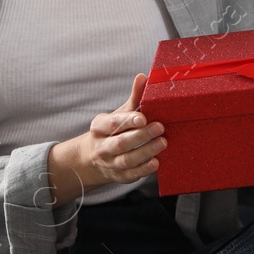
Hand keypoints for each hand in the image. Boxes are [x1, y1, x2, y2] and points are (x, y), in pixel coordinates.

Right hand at [48, 74, 165, 203]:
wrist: (91, 159)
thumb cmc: (111, 131)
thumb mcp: (118, 114)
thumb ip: (133, 98)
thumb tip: (143, 77)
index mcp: (99, 127)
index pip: (113, 123)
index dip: (128, 120)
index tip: (143, 117)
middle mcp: (102, 146)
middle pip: (121, 142)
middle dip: (141, 135)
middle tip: (160, 127)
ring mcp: (110, 163)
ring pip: (127, 160)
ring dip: (146, 152)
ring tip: (162, 143)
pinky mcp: (119, 176)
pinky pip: (131, 174)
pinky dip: (143, 169)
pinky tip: (156, 162)